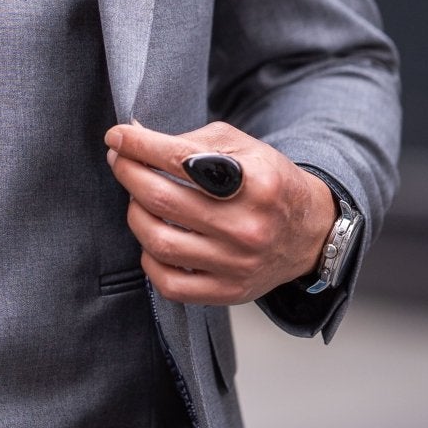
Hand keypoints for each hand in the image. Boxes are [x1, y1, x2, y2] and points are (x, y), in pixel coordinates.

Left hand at [104, 119, 335, 306]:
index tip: (117, 135)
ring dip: (135, 214)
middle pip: (162, 199)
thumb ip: (192, 140)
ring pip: (159, 241)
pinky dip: (149, 258)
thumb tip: (134, 136)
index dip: (139, 145)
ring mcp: (237, 264)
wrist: (310, 234)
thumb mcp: (244, 147)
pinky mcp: (228, 291)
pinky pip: (169, 283)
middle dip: (129, 174)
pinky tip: (154, 239)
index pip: (180, 160)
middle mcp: (247, 226)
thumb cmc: (268, 183)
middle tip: (120, 160)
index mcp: (256, 182)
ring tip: (138, 199)